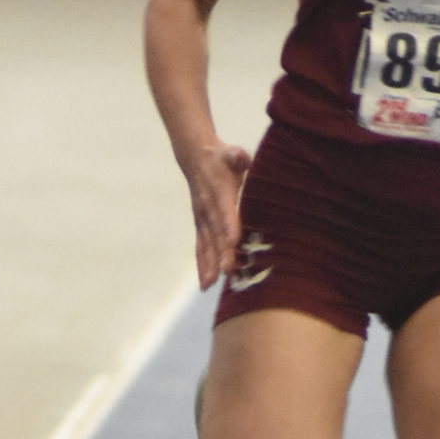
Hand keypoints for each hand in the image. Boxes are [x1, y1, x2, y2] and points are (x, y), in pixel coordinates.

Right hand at [181, 138, 253, 290]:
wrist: (196, 159)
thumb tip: (243, 158)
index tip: (234, 242)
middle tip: (228, 272)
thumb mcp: (232, 153)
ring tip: (211, 285)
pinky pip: (200, 248)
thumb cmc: (221, 158)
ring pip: (206, 246)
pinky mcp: (200, 227)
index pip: (225, 212)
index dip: (229, 226)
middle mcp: (208, 210)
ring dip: (209, 265)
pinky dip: (202, 266)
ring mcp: (202, 220)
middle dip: (221, 254)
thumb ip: (238, 157)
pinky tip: (206, 284)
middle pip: (216, 235)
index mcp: (219, 193)